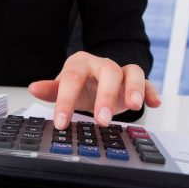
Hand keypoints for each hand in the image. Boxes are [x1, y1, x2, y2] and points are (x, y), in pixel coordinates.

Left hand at [28, 51, 160, 128]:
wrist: (94, 82)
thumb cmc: (78, 86)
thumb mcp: (62, 89)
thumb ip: (50, 90)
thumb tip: (34, 88)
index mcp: (79, 64)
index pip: (72, 80)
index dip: (66, 101)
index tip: (62, 123)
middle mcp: (101, 64)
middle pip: (108, 72)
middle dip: (105, 96)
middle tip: (101, 120)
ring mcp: (120, 72)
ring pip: (132, 72)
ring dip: (134, 89)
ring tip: (134, 107)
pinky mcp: (135, 82)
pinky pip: (147, 82)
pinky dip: (151, 92)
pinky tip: (155, 103)